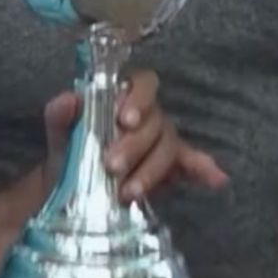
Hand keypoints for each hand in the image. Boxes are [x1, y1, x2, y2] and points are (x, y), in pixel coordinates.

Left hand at [43, 72, 226, 204]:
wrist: (71, 189)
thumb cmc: (69, 151)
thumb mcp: (60, 134)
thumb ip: (60, 115)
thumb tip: (69, 100)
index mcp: (125, 99)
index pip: (144, 84)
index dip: (139, 99)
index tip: (124, 120)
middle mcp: (148, 117)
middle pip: (156, 122)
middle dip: (135, 145)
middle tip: (112, 166)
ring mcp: (161, 144)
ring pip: (169, 148)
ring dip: (152, 169)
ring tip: (129, 193)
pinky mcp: (170, 170)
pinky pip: (192, 166)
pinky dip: (205, 170)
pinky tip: (217, 179)